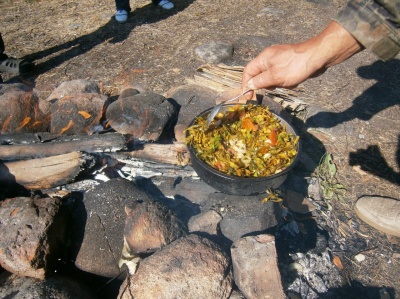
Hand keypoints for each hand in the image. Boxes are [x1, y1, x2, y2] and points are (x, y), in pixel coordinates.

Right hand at [241, 21, 362, 99]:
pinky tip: (294, 81)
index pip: (248, 72)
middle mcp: (269, 58)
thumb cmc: (295, 66)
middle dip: (266, 84)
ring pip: (271, 77)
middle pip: (259, 75)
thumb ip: (260, 82)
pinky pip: (281, 76)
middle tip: (274, 88)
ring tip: (287, 82)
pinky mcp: (288, 64)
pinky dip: (286, 81)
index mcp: (263, 58)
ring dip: (278, 83)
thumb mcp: (275, 77)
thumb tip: (249, 85)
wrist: (318, 56)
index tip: (248, 97)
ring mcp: (279, 61)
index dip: (246, 84)